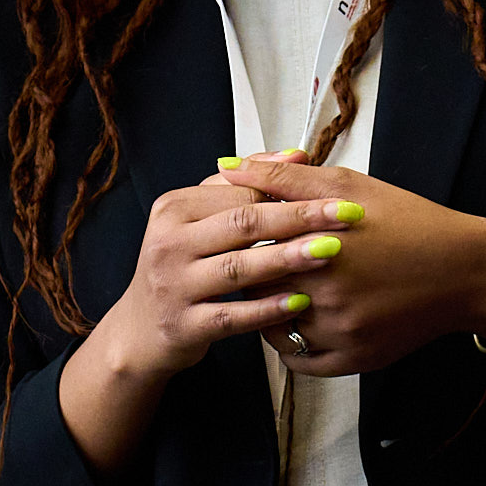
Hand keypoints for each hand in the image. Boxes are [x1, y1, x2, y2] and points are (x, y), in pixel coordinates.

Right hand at [62, 167, 369, 476]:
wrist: (141, 329)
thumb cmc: (181, 267)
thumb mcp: (197, 220)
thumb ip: (242, 185)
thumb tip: (296, 156)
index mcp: (174, 208)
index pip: (238, 192)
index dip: (288, 189)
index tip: (333, 190)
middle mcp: (168, 243)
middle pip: (242, 223)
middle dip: (298, 216)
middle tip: (344, 214)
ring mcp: (174, 285)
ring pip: (239, 268)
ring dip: (288, 258)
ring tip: (329, 251)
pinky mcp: (184, 326)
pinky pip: (232, 316)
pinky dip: (267, 308)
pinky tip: (299, 302)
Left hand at [221, 152, 485, 376]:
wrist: (464, 269)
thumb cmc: (405, 220)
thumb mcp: (345, 185)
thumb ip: (281, 177)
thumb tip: (224, 167)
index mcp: (315, 245)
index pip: (247, 246)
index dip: (241, 239)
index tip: (247, 234)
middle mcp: (325, 294)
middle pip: (256, 288)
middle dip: (252, 274)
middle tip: (260, 262)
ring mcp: (339, 331)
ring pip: (272, 327)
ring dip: (268, 309)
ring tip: (281, 287)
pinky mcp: (353, 359)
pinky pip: (298, 360)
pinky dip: (289, 342)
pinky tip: (298, 318)